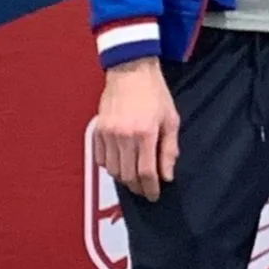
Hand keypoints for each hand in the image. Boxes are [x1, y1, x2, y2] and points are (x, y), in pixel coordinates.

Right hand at [93, 58, 179, 201]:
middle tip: (146, 190)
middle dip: (138, 187)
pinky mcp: (97, 131)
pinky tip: (122, 163)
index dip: (150, 188)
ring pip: (113, 170)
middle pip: (127, 175)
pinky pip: (101, 159)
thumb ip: (169, 149)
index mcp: (145, 133)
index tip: (155, 195)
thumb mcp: (171, 120)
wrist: (131, 72)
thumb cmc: (155, 94)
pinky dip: (111, 166)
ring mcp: (107, 134)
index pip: (146, 172)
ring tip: (135, 178)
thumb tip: (166, 175)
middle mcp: (123, 136)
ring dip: (124, 178)